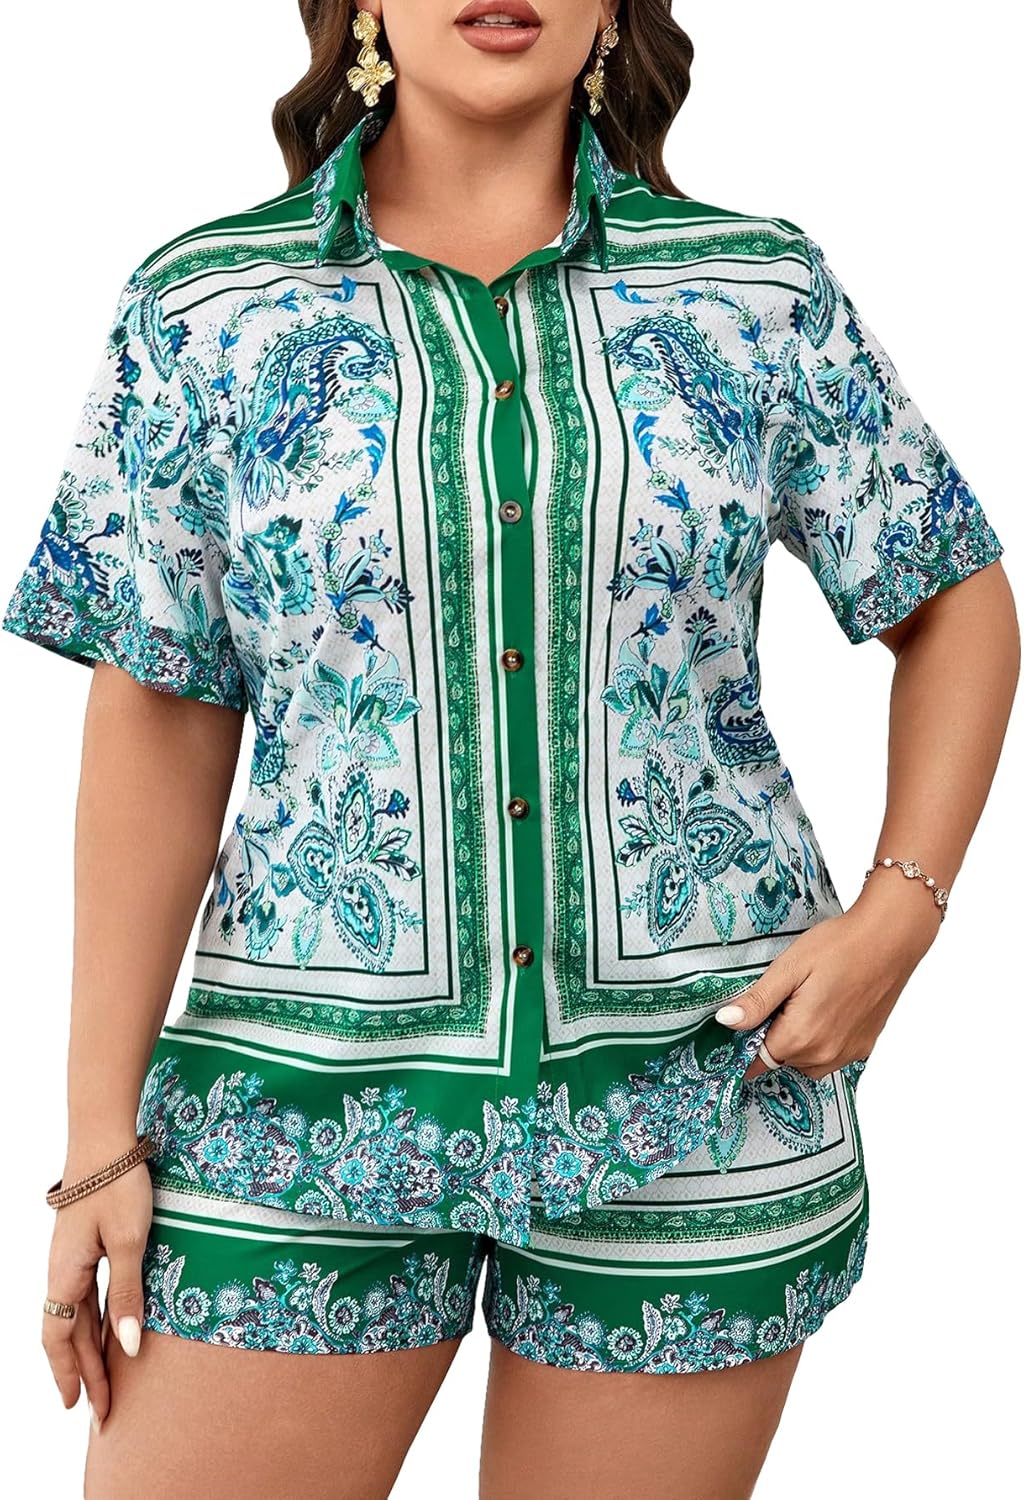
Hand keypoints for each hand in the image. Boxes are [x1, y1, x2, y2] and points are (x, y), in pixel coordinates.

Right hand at [42, 1150, 152, 1432]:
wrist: (106, 1139)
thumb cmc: (118, 1186)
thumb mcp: (130, 1242)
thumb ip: (128, 1294)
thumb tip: (129, 1349)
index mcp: (65, 1274)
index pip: (60, 1337)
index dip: (70, 1373)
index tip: (81, 1406)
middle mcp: (62, 1270)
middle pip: (69, 1332)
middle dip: (83, 1372)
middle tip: (100, 1411)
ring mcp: (72, 1257)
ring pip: (77, 1315)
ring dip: (89, 1350)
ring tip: (103, 1381)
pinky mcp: (87, 1244)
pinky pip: (87, 1294)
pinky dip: (96, 1320)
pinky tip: (110, 1331)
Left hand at [715, 879, 941, 1081]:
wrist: (890, 939)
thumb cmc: (839, 946)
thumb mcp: (789, 968)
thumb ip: (757, 1001)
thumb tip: (725, 1022)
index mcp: (801, 1036)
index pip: (757, 1059)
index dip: (746, 1043)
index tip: (746, 1022)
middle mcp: (825, 1054)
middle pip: (781, 1059)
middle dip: (772, 1035)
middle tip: (782, 998)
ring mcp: (847, 1053)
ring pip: (805, 1061)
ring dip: (797, 1041)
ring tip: (805, 1001)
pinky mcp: (863, 1047)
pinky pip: (830, 1056)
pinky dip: (820, 1041)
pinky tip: (826, 1009)